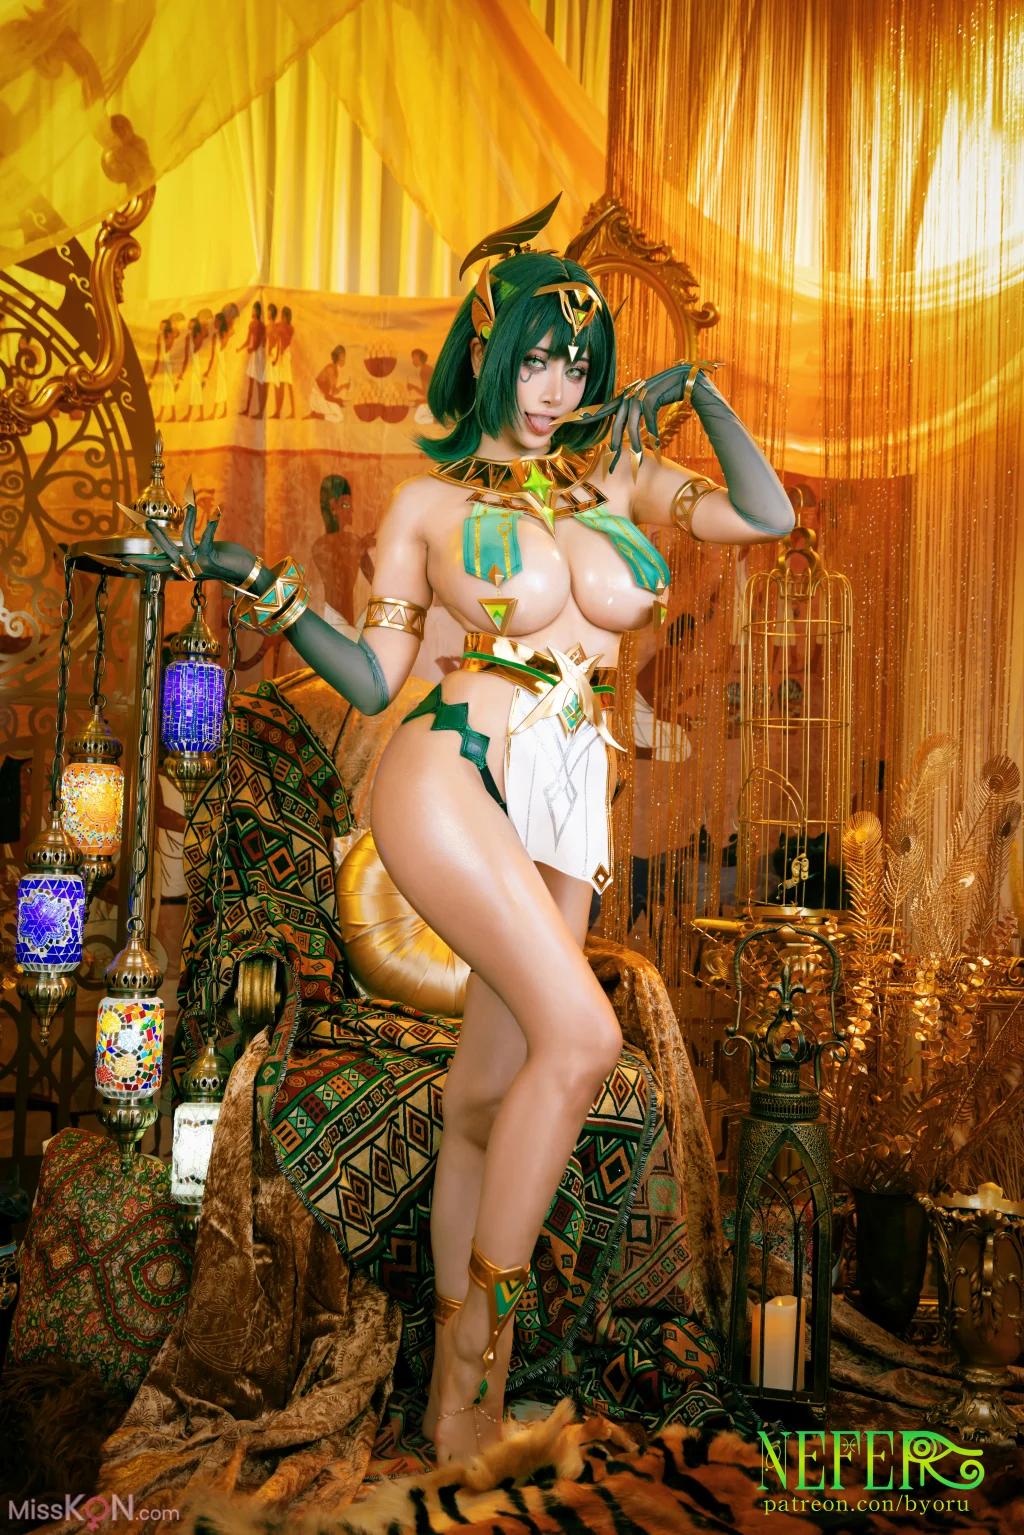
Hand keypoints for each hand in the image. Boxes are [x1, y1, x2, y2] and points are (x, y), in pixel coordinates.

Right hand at [144, 500, 259, 586]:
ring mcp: (199, 563)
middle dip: (156, 536)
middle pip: (166, 551)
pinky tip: (218, 511)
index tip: (124, 560)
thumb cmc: (224, 562)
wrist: (244, 574)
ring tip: (188, 502)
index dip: (142, 562)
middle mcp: (188, 567)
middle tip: (144, 522)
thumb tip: (176, 550)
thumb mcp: (202, 558)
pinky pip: (208, 536)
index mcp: (183, 568)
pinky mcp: (211, 557)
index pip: (158, 565)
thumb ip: (189, 553)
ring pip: (185, 539)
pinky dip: (213, 523)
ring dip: (188, 519)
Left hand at [553, 360, 722, 474]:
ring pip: (632, 428)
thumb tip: (628, 435)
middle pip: (616, 428)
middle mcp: (627, 398)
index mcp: (623, 400)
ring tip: (637, 463)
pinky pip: (647, 422)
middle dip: (614, 451)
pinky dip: (653, 434)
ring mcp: (637, 396)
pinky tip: (656, 444)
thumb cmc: (664, 393)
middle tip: (609, 469)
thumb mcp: (645, 405)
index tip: (562, 421)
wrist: (683, 378)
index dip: (582, 417)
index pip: (599, 411)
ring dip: (636, 447)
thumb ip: (634, 417)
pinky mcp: (649, 397)